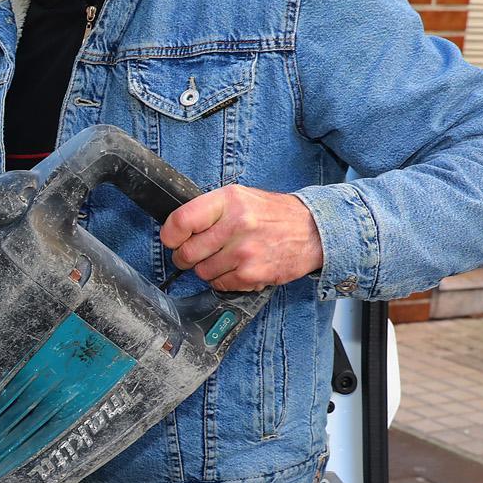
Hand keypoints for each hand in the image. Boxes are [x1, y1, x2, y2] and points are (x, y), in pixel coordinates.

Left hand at [159, 185, 323, 291]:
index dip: (170, 235)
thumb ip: (208, 209)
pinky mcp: (252, 275)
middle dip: (185, 257)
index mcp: (228, 201)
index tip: (172, 239)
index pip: (181, 221)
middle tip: (193, 254)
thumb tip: (176, 229)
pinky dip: (223, 280)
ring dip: (206, 269)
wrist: (313, 231)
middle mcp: (236, 225)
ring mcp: (245, 252)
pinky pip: (220, 285)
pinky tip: (236, 267)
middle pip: (187, 252)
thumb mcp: (239, 197)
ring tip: (222, 258)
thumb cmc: (271, 214)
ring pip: (202, 272)